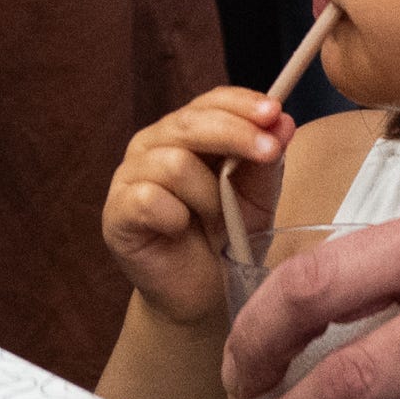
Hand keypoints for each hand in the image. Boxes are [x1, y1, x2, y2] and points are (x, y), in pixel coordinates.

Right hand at [106, 86, 290, 328]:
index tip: (273, 112)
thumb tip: (283, 121)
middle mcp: (154, 145)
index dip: (241, 104)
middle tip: (268, 152)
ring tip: (216, 220)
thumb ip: (266, 162)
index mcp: (187, 133)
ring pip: (173, 163)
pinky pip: (147, 198)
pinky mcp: (116, 211)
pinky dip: (174, 216)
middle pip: (189, 123)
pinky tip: (181, 229)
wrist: (201, 297)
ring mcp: (130, 175)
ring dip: (207, 196)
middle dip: (235, 134)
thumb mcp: (258, 199)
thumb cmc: (227, 240)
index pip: (210, 101)